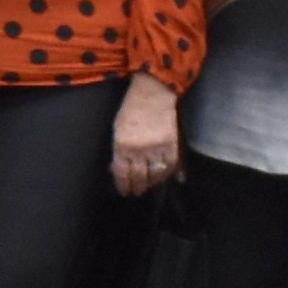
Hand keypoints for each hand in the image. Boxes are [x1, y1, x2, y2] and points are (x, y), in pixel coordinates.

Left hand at [108, 77, 185, 196]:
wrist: (152, 95)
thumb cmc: (131, 109)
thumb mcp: (118, 130)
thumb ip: (118, 150)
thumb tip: (117, 168)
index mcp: (121, 146)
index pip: (122, 174)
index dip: (123, 186)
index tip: (124, 192)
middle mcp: (138, 151)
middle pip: (138, 177)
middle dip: (137, 188)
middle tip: (137, 192)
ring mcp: (156, 149)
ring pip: (155, 175)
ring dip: (152, 183)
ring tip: (149, 186)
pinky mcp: (171, 146)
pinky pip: (170, 167)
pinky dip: (167, 174)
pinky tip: (163, 177)